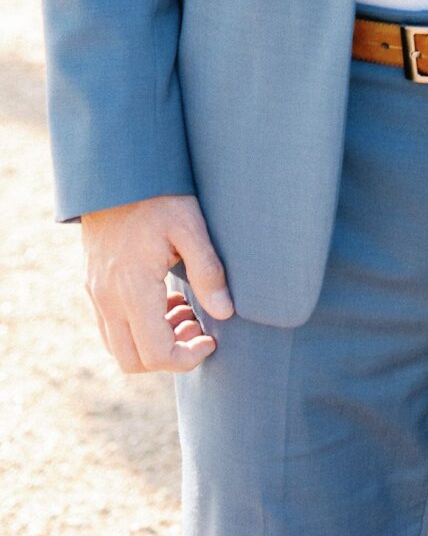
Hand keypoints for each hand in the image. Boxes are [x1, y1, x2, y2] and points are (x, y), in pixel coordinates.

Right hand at [82, 193, 232, 374]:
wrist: (114, 173)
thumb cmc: (156, 196)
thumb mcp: (190, 225)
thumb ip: (208, 271)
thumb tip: (225, 312)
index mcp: (132, 289)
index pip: (155, 353)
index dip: (186, 358)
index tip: (211, 339)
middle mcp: (108, 299)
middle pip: (132, 362)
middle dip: (169, 357)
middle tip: (198, 328)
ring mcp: (96, 294)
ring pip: (118, 348)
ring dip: (153, 344)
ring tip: (186, 312)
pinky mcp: (94, 286)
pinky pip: (111, 328)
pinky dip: (138, 329)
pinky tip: (166, 301)